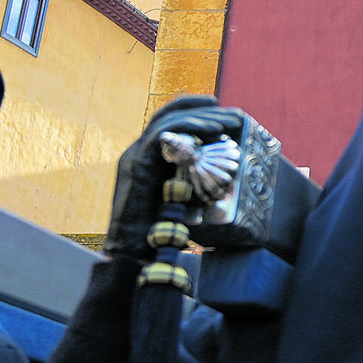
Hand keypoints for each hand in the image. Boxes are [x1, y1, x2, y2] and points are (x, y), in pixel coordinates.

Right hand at [104, 97, 245, 259]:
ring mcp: (134, 158)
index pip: (167, 122)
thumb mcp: (181, 202)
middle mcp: (137, 153)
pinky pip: (161, 136)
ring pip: (167, 121)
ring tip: (229, 120)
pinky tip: (211, 132)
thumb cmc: (157, 234)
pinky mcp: (136, 167)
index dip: (191, 110)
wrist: (129, 255)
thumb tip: (220, 174)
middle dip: (202, 109)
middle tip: (234, 112)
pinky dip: (187, 129)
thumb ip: (192, 183)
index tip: (219, 107)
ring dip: (202, 118)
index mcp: (146, 158)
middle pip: (168, 115)